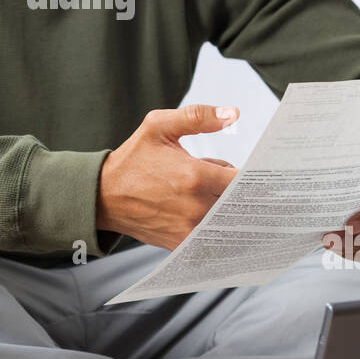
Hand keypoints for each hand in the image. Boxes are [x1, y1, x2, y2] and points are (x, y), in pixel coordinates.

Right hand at [96, 104, 239, 250]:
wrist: (103, 196)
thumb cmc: (132, 159)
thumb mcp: (159, 126)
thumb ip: (198, 117)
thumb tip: (234, 114)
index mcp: (195, 176)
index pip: (244, 181)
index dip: (253, 175)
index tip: (256, 168)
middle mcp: (196, 208)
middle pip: (238, 201)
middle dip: (235, 188)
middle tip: (220, 175)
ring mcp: (189, 230)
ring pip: (226, 218)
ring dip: (222, 205)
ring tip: (201, 190)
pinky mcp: (182, 244)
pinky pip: (210, 234)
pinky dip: (211, 222)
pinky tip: (196, 208)